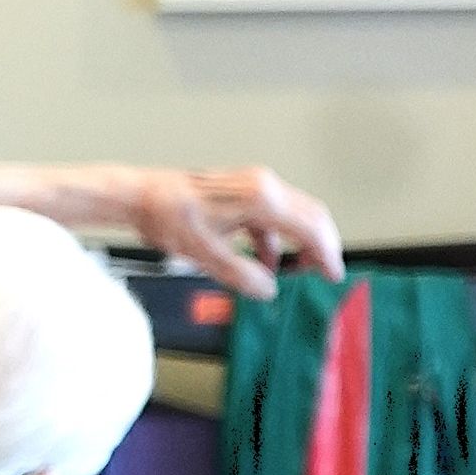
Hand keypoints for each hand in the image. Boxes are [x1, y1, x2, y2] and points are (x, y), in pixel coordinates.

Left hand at [127, 165, 343, 295]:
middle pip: (311, 215)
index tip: (333, 274)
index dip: (326, 253)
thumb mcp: (205, 255)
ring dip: (297, 244)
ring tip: (292, 272)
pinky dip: (274, 239)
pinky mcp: (244, 190)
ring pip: (293, 215)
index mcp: (261, 200)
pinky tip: (264, 261)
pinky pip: (271, 216)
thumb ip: (241, 275)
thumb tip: (268, 289)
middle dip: (320, 246)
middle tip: (322, 273)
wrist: (143, 195)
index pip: (310, 227)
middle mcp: (264, 186)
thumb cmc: (169, 218)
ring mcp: (255, 185)